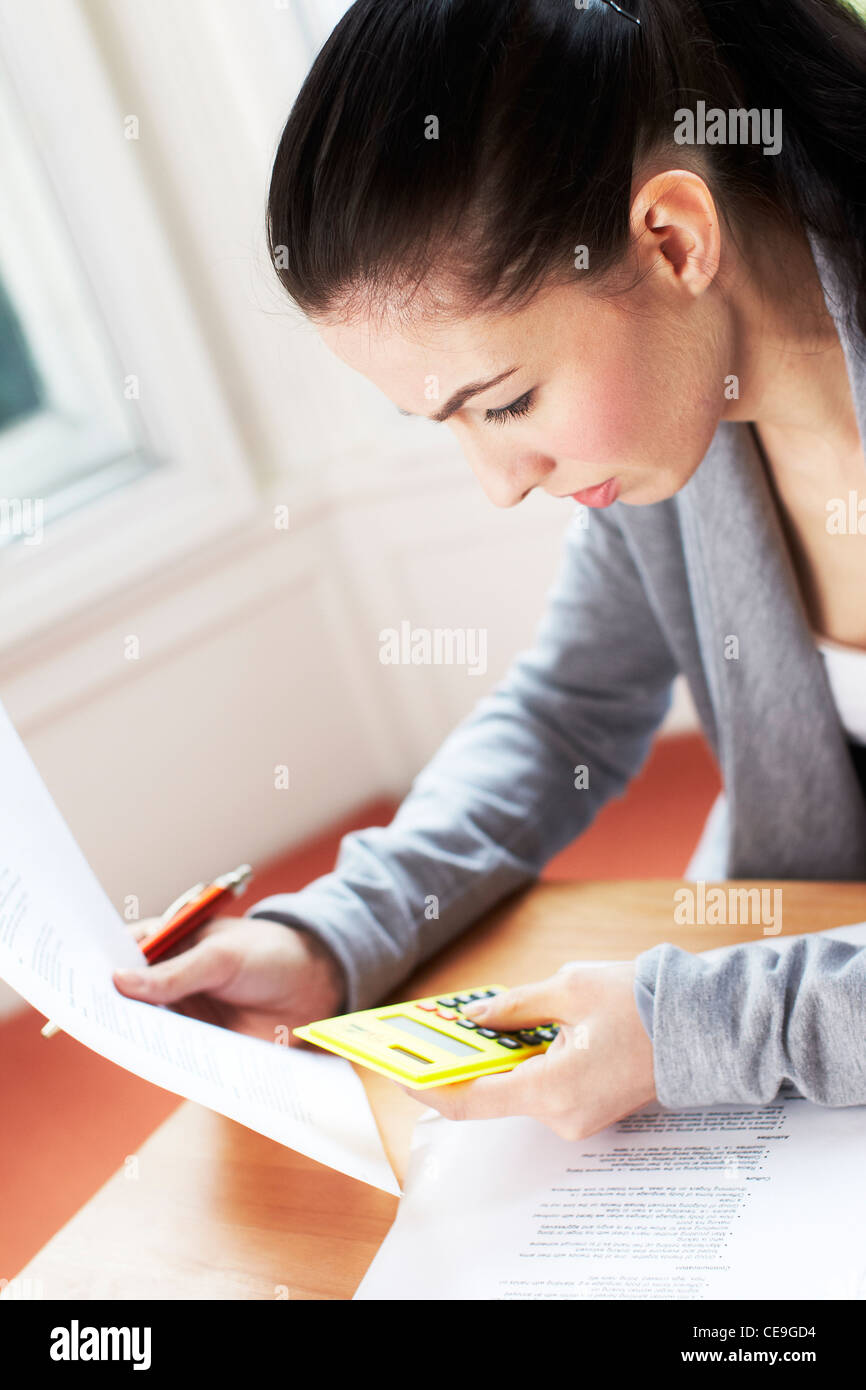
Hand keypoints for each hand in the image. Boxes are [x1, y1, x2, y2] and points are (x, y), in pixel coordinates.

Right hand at [112, 915, 346, 1044]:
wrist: (314, 988)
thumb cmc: (268, 955)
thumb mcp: (221, 957)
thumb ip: (174, 974)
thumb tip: (119, 982)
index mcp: (168, 944)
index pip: (121, 953)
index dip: (98, 966)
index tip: (76, 981)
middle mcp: (168, 980)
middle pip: (127, 996)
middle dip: (110, 1006)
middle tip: (90, 1019)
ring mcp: (182, 1012)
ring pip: (146, 1026)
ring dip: (134, 1035)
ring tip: (117, 1044)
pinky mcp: (199, 1042)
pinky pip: (173, 1052)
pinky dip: (163, 1058)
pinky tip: (154, 1063)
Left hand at [398, 962, 656, 1139]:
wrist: (702, 1025)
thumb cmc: (641, 1003)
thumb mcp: (569, 989)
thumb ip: (515, 1007)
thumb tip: (476, 1017)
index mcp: (552, 1090)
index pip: (473, 1102)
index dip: (432, 1088)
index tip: (402, 1073)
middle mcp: (563, 1116)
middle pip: (495, 1094)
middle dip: (469, 1062)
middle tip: (439, 1033)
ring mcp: (580, 1119)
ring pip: (521, 1090)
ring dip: (501, 1060)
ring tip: (481, 1023)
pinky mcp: (592, 1110)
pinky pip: (545, 1090)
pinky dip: (528, 1065)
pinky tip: (522, 1034)